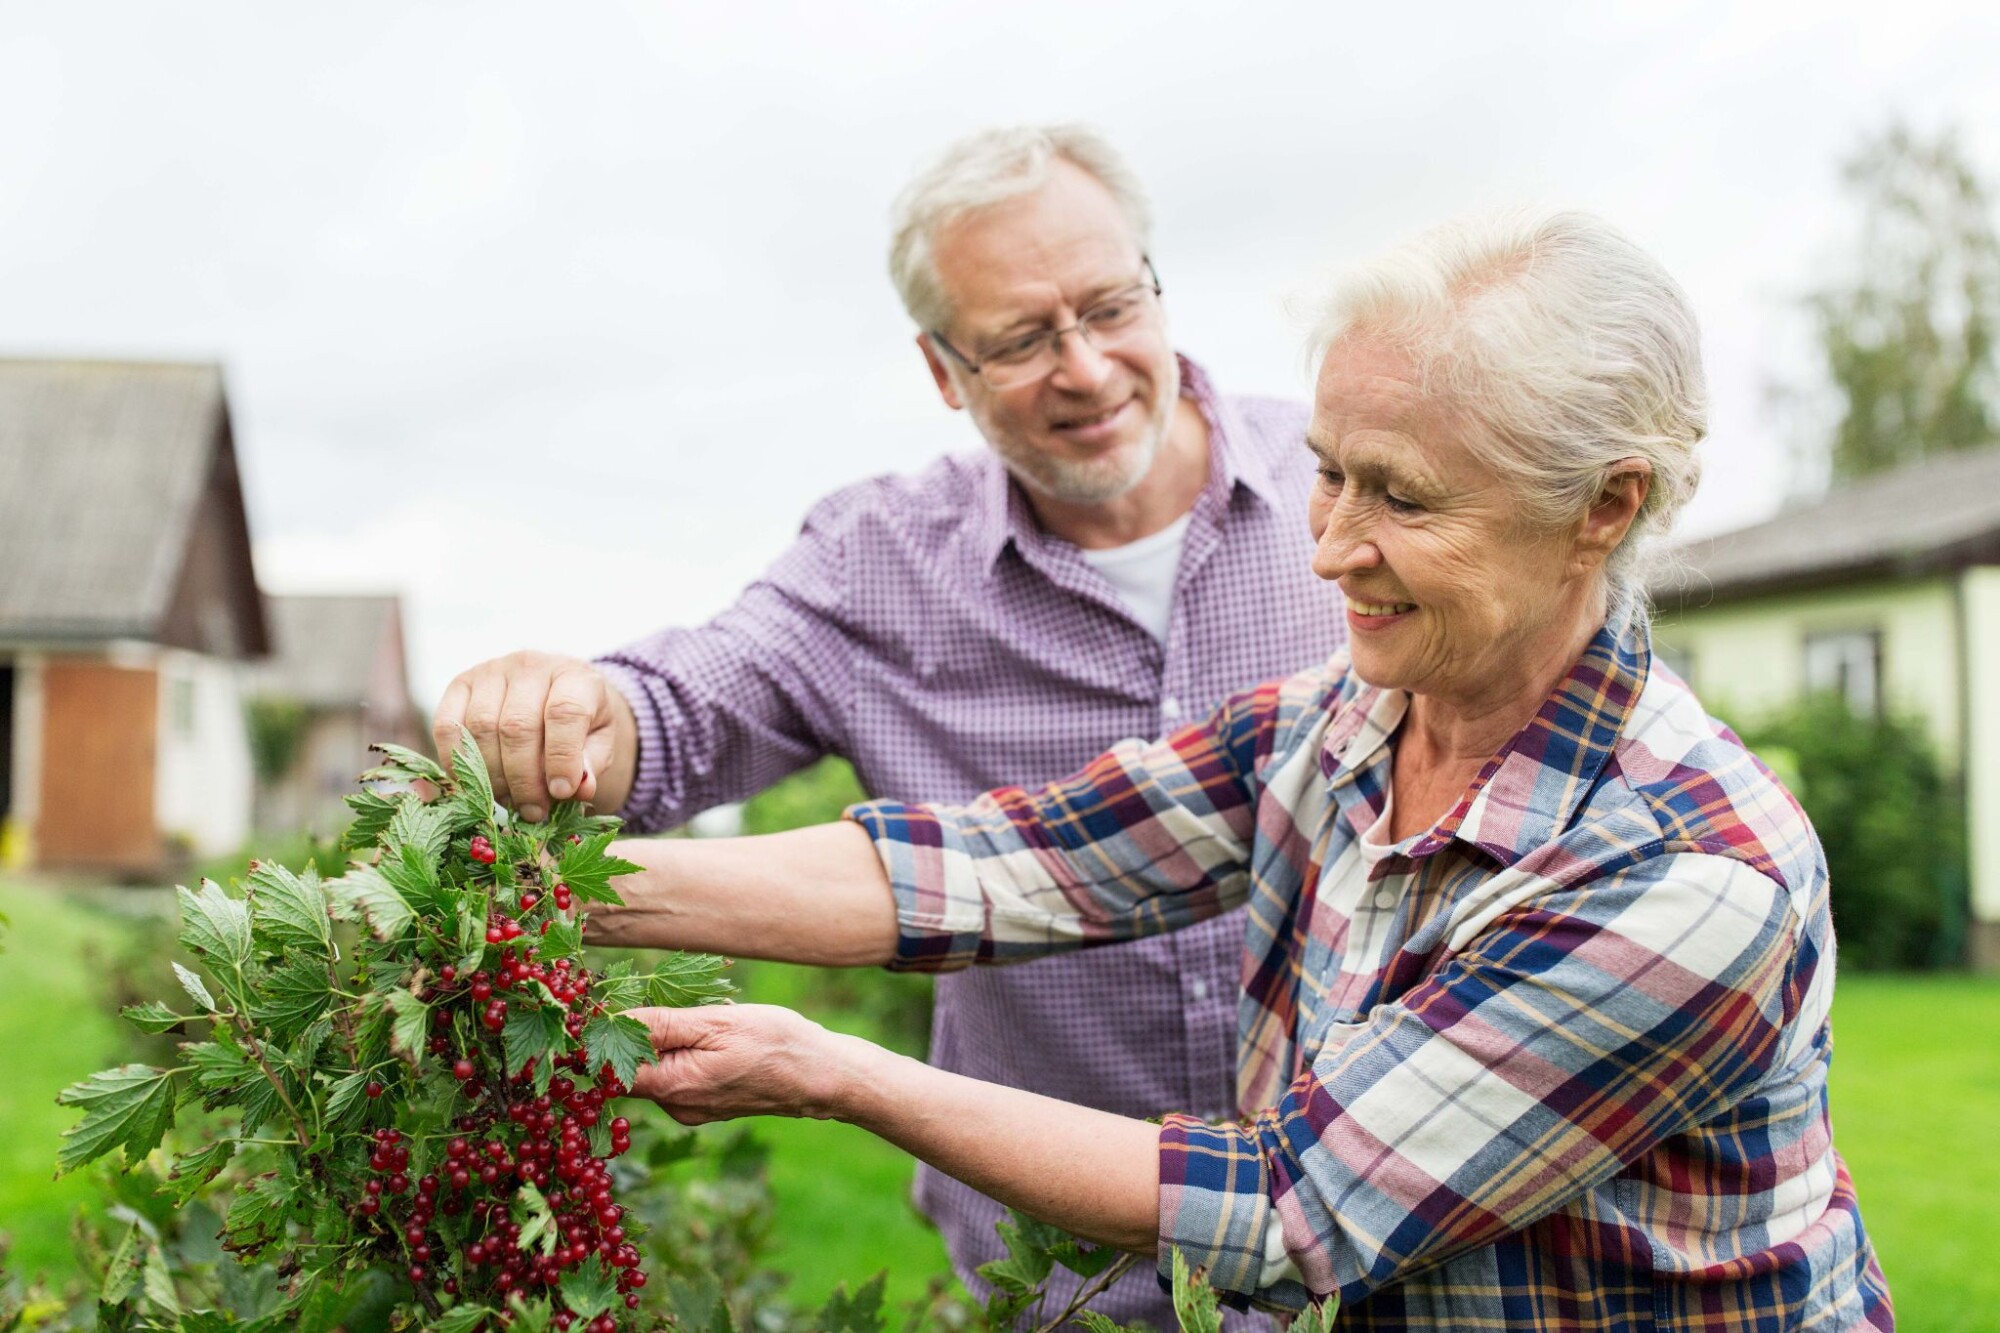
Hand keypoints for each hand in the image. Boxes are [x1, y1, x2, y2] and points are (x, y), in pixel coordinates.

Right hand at [434, 651, 634, 821]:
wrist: (558, 696)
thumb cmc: (582, 725)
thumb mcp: (600, 743)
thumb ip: (592, 764)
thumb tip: (579, 787)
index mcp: (574, 677)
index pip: (565, 712)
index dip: (561, 758)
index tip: (561, 793)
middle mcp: (530, 666)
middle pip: (516, 727)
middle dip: (523, 779)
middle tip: (533, 811)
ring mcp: (491, 672)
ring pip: (480, 728)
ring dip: (492, 777)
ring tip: (510, 802)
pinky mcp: (461, 685)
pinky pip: (447, 727)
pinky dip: (457, 764)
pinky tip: (477, 786)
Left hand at [624, 1004, 862, 1124]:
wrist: (824, 1077)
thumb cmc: (776, 1044)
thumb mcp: (717, 1023)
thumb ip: (660, 1025)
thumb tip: (610, 1020)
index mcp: (672, 1087)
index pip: (608, 1068)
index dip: (601, 1035)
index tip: (608, 1005)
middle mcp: (675, 1106)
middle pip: (631, 1067)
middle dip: (639, 1031)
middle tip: (670, 1000)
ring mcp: (692, 1109)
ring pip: (658, 1068)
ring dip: (667, 1038)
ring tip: (704, 1016)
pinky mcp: (707, 1105)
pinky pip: (680, 1074)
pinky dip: (686, 1050)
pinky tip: (716, 1034)